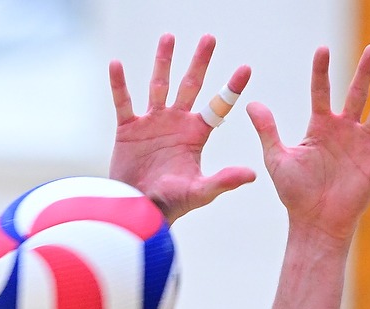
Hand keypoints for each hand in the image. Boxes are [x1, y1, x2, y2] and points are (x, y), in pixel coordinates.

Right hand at [107, 34, 254, 222]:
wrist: (137, 210)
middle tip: (210, 38)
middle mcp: (176, 123)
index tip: (245, 68)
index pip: (218, 105)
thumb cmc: (170, 205)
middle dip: (200, 62)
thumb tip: (253, 174)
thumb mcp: (200, 192)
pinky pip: (123, 102)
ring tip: (169, 37)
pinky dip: (119, 84)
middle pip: (191, 85)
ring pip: (159, 85)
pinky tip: (116, 64)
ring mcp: (151, 123)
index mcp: (196, 134)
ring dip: (164, 61)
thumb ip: (223, 181)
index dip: (231, 87)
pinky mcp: (127, 129)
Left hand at [245, 44, 369, 243]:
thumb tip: (251, 103)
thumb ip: (267, 131)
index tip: (322, 49)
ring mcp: (362, 144)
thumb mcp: (278, 159)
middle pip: (357, 94)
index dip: (321, 72)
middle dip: (365, 72)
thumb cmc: (295, 193)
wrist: (315, 222)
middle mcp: (344, 130)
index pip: (321, 92)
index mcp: (320, 127)